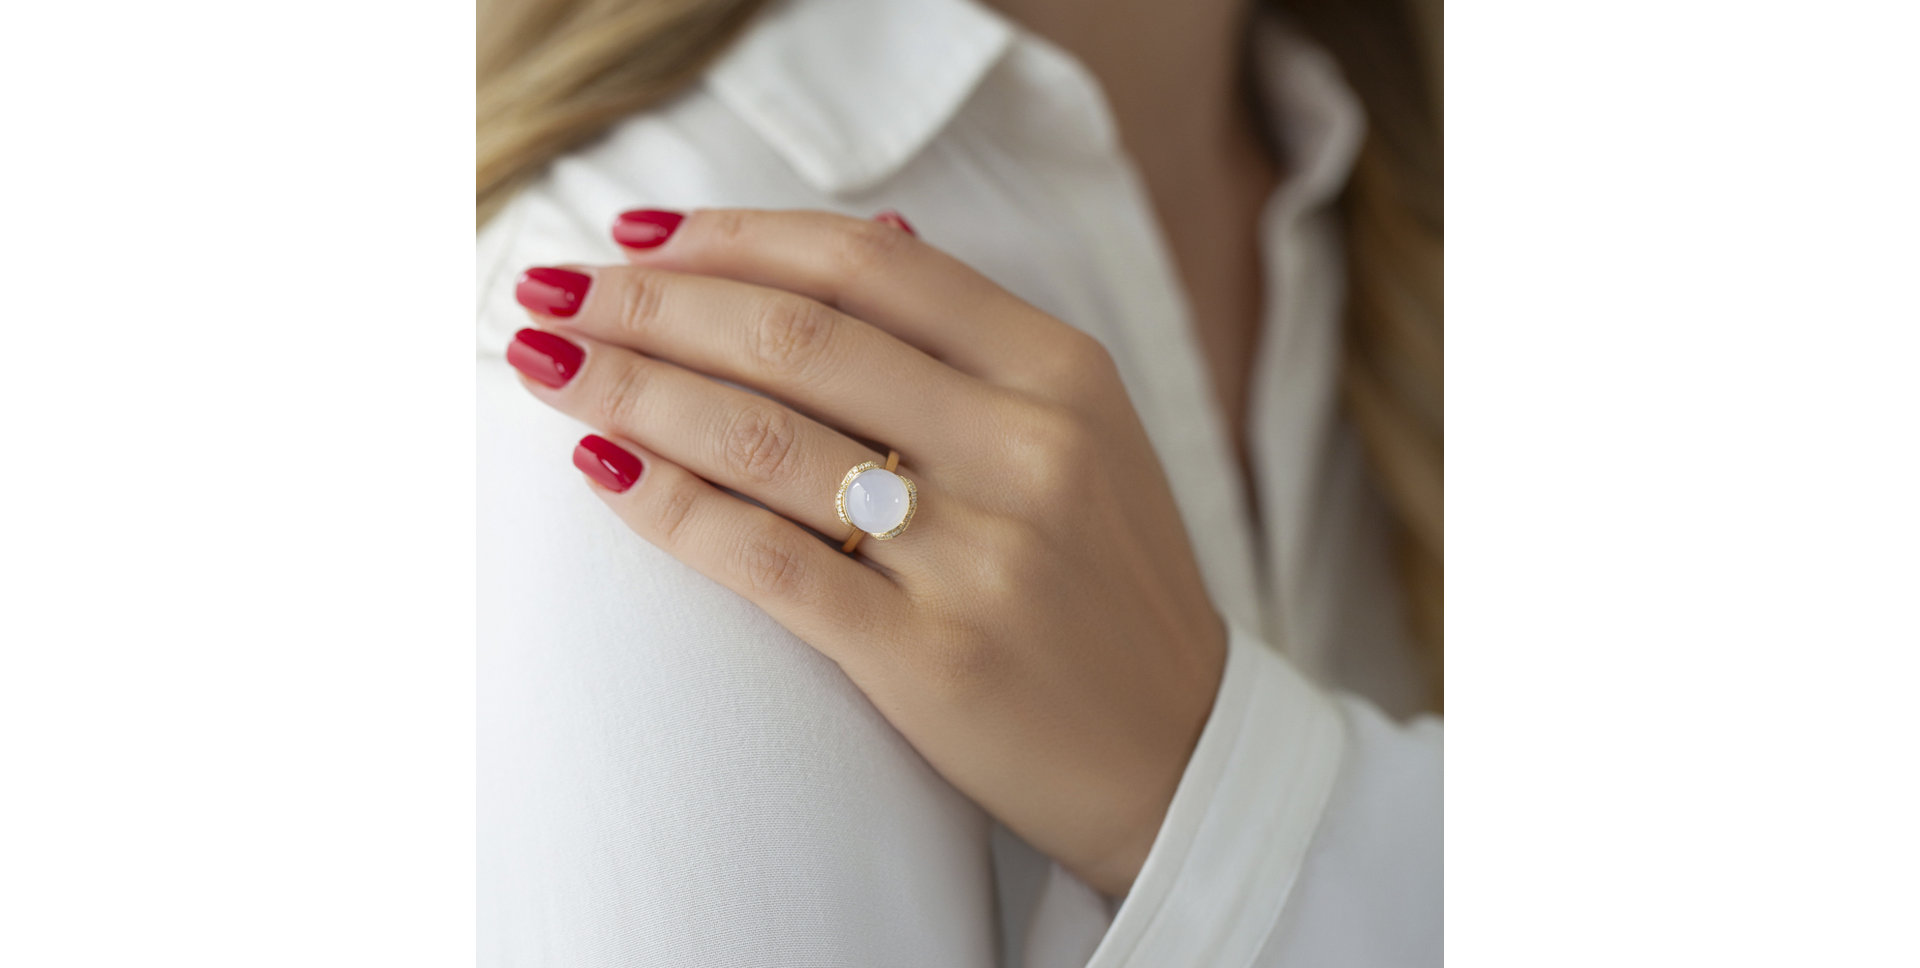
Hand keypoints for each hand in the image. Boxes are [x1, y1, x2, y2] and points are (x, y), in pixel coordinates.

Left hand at [505, 208, 1226, 895]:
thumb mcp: (1084, 433)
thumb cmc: (1107, 584)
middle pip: (795, 339)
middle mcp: (1026, 447)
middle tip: (554, 292)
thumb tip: (868, 236)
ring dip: (630, 389)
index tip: (638, 235)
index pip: (866, 265)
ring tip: (547, 363)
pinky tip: (603, 468)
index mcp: (1061, 372)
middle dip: (651, 304)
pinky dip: (668, 505)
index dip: (733, 237)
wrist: (1178, 753)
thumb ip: (976, 343)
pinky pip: (765, 561)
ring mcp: (982, 555)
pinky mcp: (931, 658)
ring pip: (762, 439)